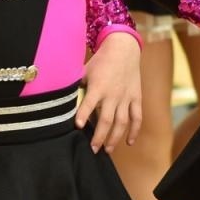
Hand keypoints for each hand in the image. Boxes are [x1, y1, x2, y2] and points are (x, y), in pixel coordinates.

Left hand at [77, 33, 142, 152]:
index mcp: (98, 87)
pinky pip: (137, 117)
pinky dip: (134, 131)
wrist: (124, 49)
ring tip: (107, 150)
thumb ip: (76, 85)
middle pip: (106, 120)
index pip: (88, 104)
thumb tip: (62, 97)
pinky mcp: (136, 98)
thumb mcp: (85, 70)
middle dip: (99, 137)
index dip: (83, 115)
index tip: (78, 127)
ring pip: (122, 123)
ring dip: (115, 138)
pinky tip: (129, 142)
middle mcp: (113, 95)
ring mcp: (126, 98)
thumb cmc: (101, 61)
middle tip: (93, 150)